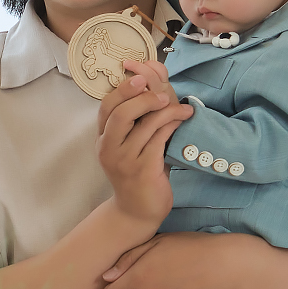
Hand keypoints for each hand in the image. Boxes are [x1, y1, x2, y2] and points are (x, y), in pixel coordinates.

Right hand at [96, 63, 191, 228]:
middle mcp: (109, 148)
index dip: (123, 88)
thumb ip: (137, 118)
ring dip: (167, 111)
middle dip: (143, 97)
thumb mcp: (132, 144)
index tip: (140, 77)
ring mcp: (125, 160)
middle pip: (120, 113)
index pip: (106, 106)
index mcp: (103, 138)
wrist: (137, 211)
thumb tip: (151, 80)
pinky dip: (173, 125)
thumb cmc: (138, 172)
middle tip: (164, 94)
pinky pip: (159, 140)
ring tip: (183, 108)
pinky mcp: (143, 170)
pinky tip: (184, 120)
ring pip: (145, 125)